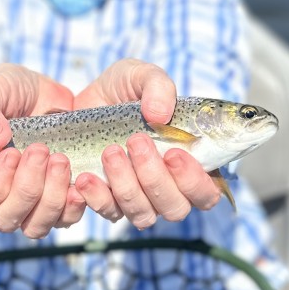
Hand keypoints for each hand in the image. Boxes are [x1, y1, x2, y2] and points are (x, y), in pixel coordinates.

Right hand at [0, 64, 86, 236]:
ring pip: (35, 226)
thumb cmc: (14, 92)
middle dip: (26, 188)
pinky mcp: (59, 202)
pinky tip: (80, 179)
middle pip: (4, 220)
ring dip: (50, 196)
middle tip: (41, 150)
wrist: (52, 93)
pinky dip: (73, 204)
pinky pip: (65, 220)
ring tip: (60, 159)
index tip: (10, 155)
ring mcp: (29, 205)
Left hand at [73, 59, 222, 227]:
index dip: (194, 181)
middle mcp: (167, 187)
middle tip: (137, 142)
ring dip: (127, 185)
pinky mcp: (108, 201)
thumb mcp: (141, 75)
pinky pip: (108, 213)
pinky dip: (98, 197)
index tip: (173, 153)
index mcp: (188, 161)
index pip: (206, 192)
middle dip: (156, 178)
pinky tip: (86, 177)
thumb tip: (159, 115)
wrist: (82, 100)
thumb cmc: (122, 90)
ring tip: (110, 151)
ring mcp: (138, 198)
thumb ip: (158, 86)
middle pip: (175, 208)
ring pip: (143, 214)